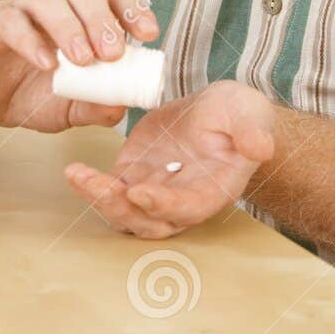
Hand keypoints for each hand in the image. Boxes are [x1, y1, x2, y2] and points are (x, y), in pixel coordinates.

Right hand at [0, 0, 158, 130]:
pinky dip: (33, 41)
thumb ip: (96, 106)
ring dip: (71, 27)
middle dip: (104, 20)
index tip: (148, 34)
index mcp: (81, 18)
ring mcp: (23, 9)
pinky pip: (14, 22)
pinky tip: (46, 64)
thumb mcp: (70, 109)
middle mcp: (56, 5)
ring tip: (82, 60)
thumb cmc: (28, 95)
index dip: (133, 11)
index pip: (113, 0)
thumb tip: (123, 105)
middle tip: (113, 53)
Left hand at [65, 80, 275, 237]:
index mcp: (213, 189)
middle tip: (96, 185)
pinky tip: (74, 170)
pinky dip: (91, 184)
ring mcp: (155, 189)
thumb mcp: (249, 114)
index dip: (164, 205)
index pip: (188, 207)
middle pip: (149, 220)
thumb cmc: (239, 116)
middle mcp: (181, 199)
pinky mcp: (134, 174)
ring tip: (77, 175)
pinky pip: (109, 188)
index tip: (139, 192)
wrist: (219, 113)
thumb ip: (253, 131)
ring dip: (99, 198)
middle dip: (121, 208)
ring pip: (124, 211)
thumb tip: (260, 147)